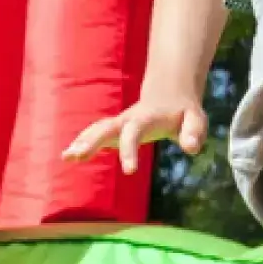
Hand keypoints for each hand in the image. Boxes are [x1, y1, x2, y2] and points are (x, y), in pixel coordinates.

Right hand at [62, 89, 207, 174]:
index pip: (135, 133)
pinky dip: (82, 142)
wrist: (171, 92)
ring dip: (82, 141)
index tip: (129, 171)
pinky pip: (96, 134)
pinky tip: (68, 156)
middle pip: (108, 127)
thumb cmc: (184, 111)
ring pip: (99, 129)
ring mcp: (121, 123)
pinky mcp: (116, 129)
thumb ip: (194, 132)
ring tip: (66, 157)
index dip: (130, 150)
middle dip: (92, 140)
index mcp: (147, 118)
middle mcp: (129, 119)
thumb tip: (191, 148)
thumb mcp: (196, 119)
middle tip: (76, 155)